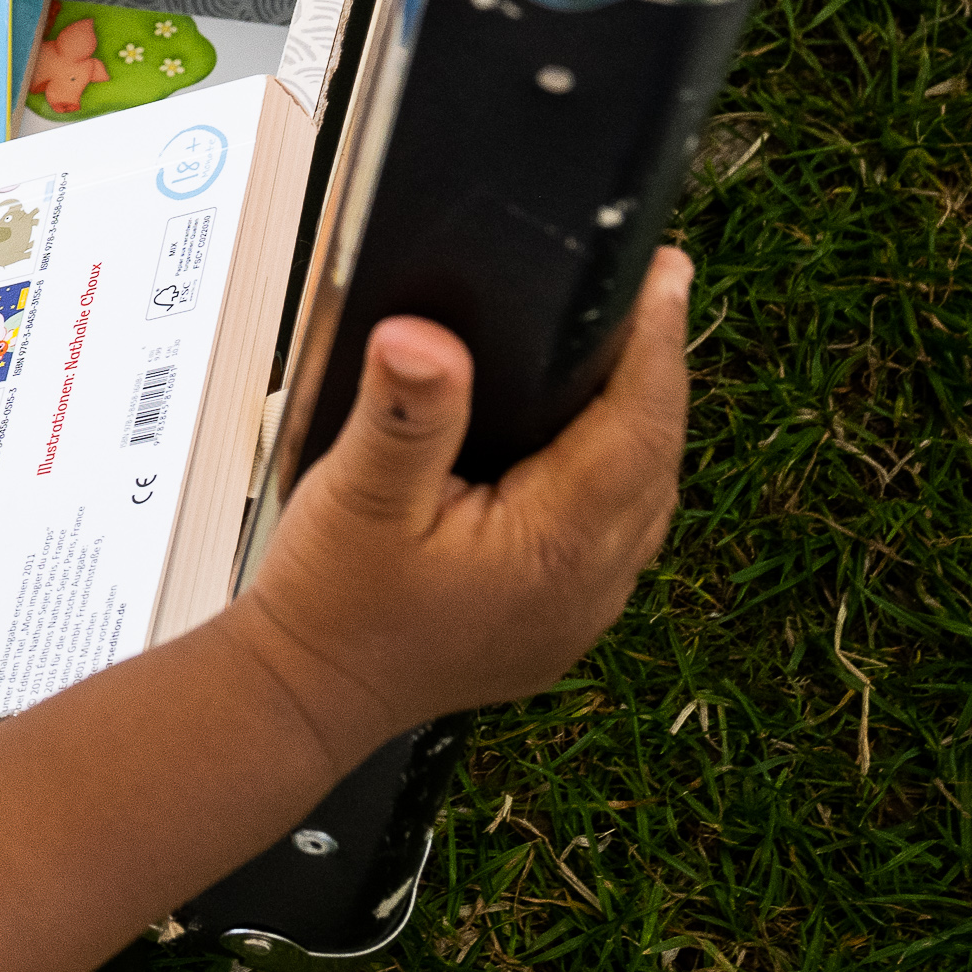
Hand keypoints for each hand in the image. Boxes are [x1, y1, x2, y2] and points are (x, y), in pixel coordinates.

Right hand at [224, 251, 692, 746]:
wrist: (304, 696)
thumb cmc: (329, 605)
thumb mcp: (356, 494)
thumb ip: (403, 413)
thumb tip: (427, 337)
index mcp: (556, 546)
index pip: (637, 425)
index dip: (656, 342)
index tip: (667, 274)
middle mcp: (590, 584)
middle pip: (655, 458)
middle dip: (655, 374)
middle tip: (651, 296)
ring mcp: (583, 611)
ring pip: (645, 499)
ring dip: (640, 429)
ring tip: (625, 359)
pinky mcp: (562, 623)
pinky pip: (618, 538)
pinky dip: (614, 481)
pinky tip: (584, 452)